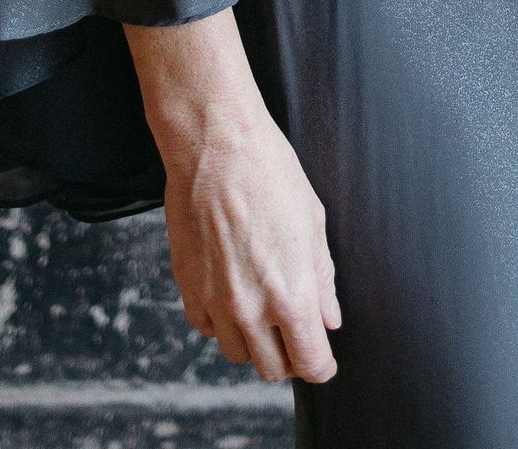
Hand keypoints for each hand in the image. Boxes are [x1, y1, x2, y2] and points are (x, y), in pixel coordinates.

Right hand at [126, 12, 339, 383]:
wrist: (217, 148)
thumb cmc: (271, 175)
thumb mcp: (314, 222)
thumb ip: (323, 279)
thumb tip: (329, 319)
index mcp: (291, 295)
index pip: (310, 363)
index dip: (322, 365)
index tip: (325, 358)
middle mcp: (251, 310)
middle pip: (273, 369)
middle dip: (290, 356)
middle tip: (297, 330)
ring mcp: (216, 303)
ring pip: (238, 354)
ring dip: (255, 341)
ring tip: (265, 307)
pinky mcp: (189, 291)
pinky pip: (207, 329)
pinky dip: (222, 321)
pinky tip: (234, 291)